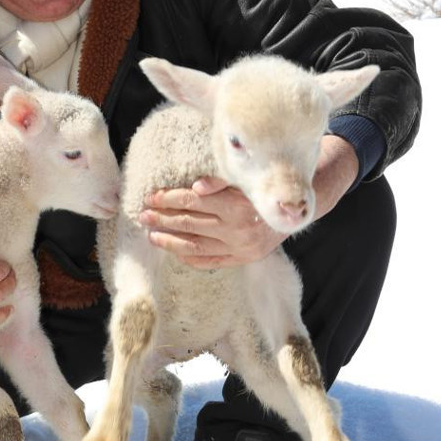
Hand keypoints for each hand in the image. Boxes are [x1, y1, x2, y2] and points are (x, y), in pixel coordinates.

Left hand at [139, 134, 359, 268]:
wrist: (297, 208)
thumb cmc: (264, 187)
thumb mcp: (246, 178)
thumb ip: (221, 182)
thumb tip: (197, 186)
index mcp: (238, 204)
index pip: (194, 202)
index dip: (169, 199)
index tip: (151, 197)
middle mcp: (239, 229)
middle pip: (190, 224)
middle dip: (163, 218)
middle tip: (142, 215)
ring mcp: (240, 247)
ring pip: (196, 246)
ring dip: (170, 240)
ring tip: (151, 235)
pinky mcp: (243, 259)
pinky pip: (210, 261)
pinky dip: (190, 257)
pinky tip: (174, 250)